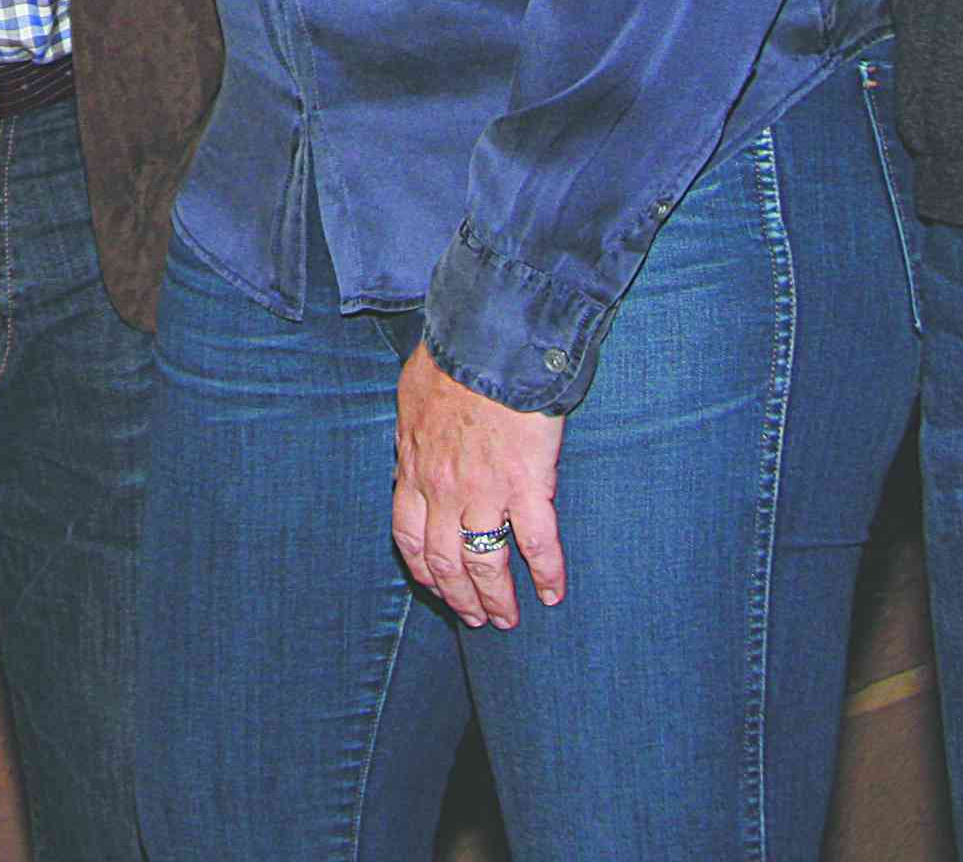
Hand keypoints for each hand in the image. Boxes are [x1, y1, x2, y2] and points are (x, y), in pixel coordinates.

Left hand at [390, 341, 566, 628]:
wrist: (489, 342)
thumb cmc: (451, 358)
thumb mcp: (411, 395)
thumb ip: (412, 430)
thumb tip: (410, 443)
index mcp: (414, 468)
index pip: (409, 536)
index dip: (423, 570)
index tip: (436, 588)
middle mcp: (443, 490)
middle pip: (445, 562)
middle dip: (459, 598)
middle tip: (476, 619)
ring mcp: (484, 492)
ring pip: (485, 564)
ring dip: (496, 599)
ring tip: (509, 620)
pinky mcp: (526, 485)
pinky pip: (537, 544)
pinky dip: (547, 574)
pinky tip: (553, 593)